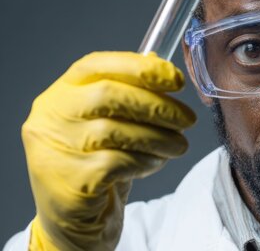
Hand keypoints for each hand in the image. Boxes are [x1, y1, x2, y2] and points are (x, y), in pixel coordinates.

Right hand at [22, 51, 195, 250]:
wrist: (74, 217)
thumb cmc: (95, 161)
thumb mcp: (108, 121)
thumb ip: (129, 91)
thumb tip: (161, 64)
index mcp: (61, 93)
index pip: (95, 65)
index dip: (140, 67)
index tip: (176, 79)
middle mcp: (50, 116)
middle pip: (108, 95)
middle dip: (157, 105)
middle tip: (187, 119)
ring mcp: (54, 149)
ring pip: (116, 131)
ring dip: (158, 137)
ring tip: (179, 145)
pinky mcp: (69, 181)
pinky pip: (117, 163)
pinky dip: (145, 160)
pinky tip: (156, 162)